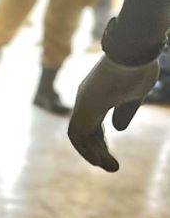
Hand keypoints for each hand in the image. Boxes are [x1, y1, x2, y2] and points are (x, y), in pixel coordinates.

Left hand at [68, 53, 158, 171]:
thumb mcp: (135, 94)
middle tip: (112, 168)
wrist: (135, 49)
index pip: (93, 125)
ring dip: (92, 153)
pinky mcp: (84, 105)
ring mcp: (83, 102)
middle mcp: (87, 100)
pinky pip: (78, 133)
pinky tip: (99, 160)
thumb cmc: (139, 67)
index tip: (109, 157)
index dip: (100, 141)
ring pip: (80, 134)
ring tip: (109, 168)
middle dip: (98, 151)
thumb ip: (125, 111)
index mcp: (98, 97)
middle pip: (87, 132)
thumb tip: (118, 129)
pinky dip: (86, 148)